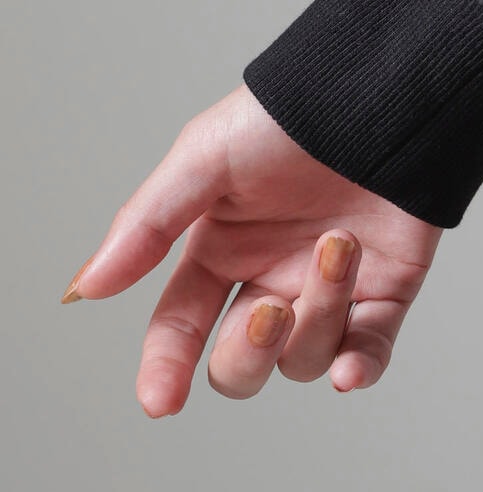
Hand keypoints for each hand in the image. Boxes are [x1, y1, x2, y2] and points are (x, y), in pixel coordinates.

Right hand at [59, 83, 442, 415]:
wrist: (380, 93)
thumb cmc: (292, 116)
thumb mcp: (206, 158)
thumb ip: (148, 224)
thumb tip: (86, 286)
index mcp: (221, 248)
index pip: (180, 326)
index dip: (165, 367)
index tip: (160, 399)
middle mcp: (271, 275)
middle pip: (239, 364)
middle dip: (248, 351)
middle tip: (270, 309)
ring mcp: (328, 288)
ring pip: (304, 358)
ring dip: (319, 315)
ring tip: (340, 246)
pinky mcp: (387, 289)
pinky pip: (368, 355)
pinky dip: (360, 369)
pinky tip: (352, 369)